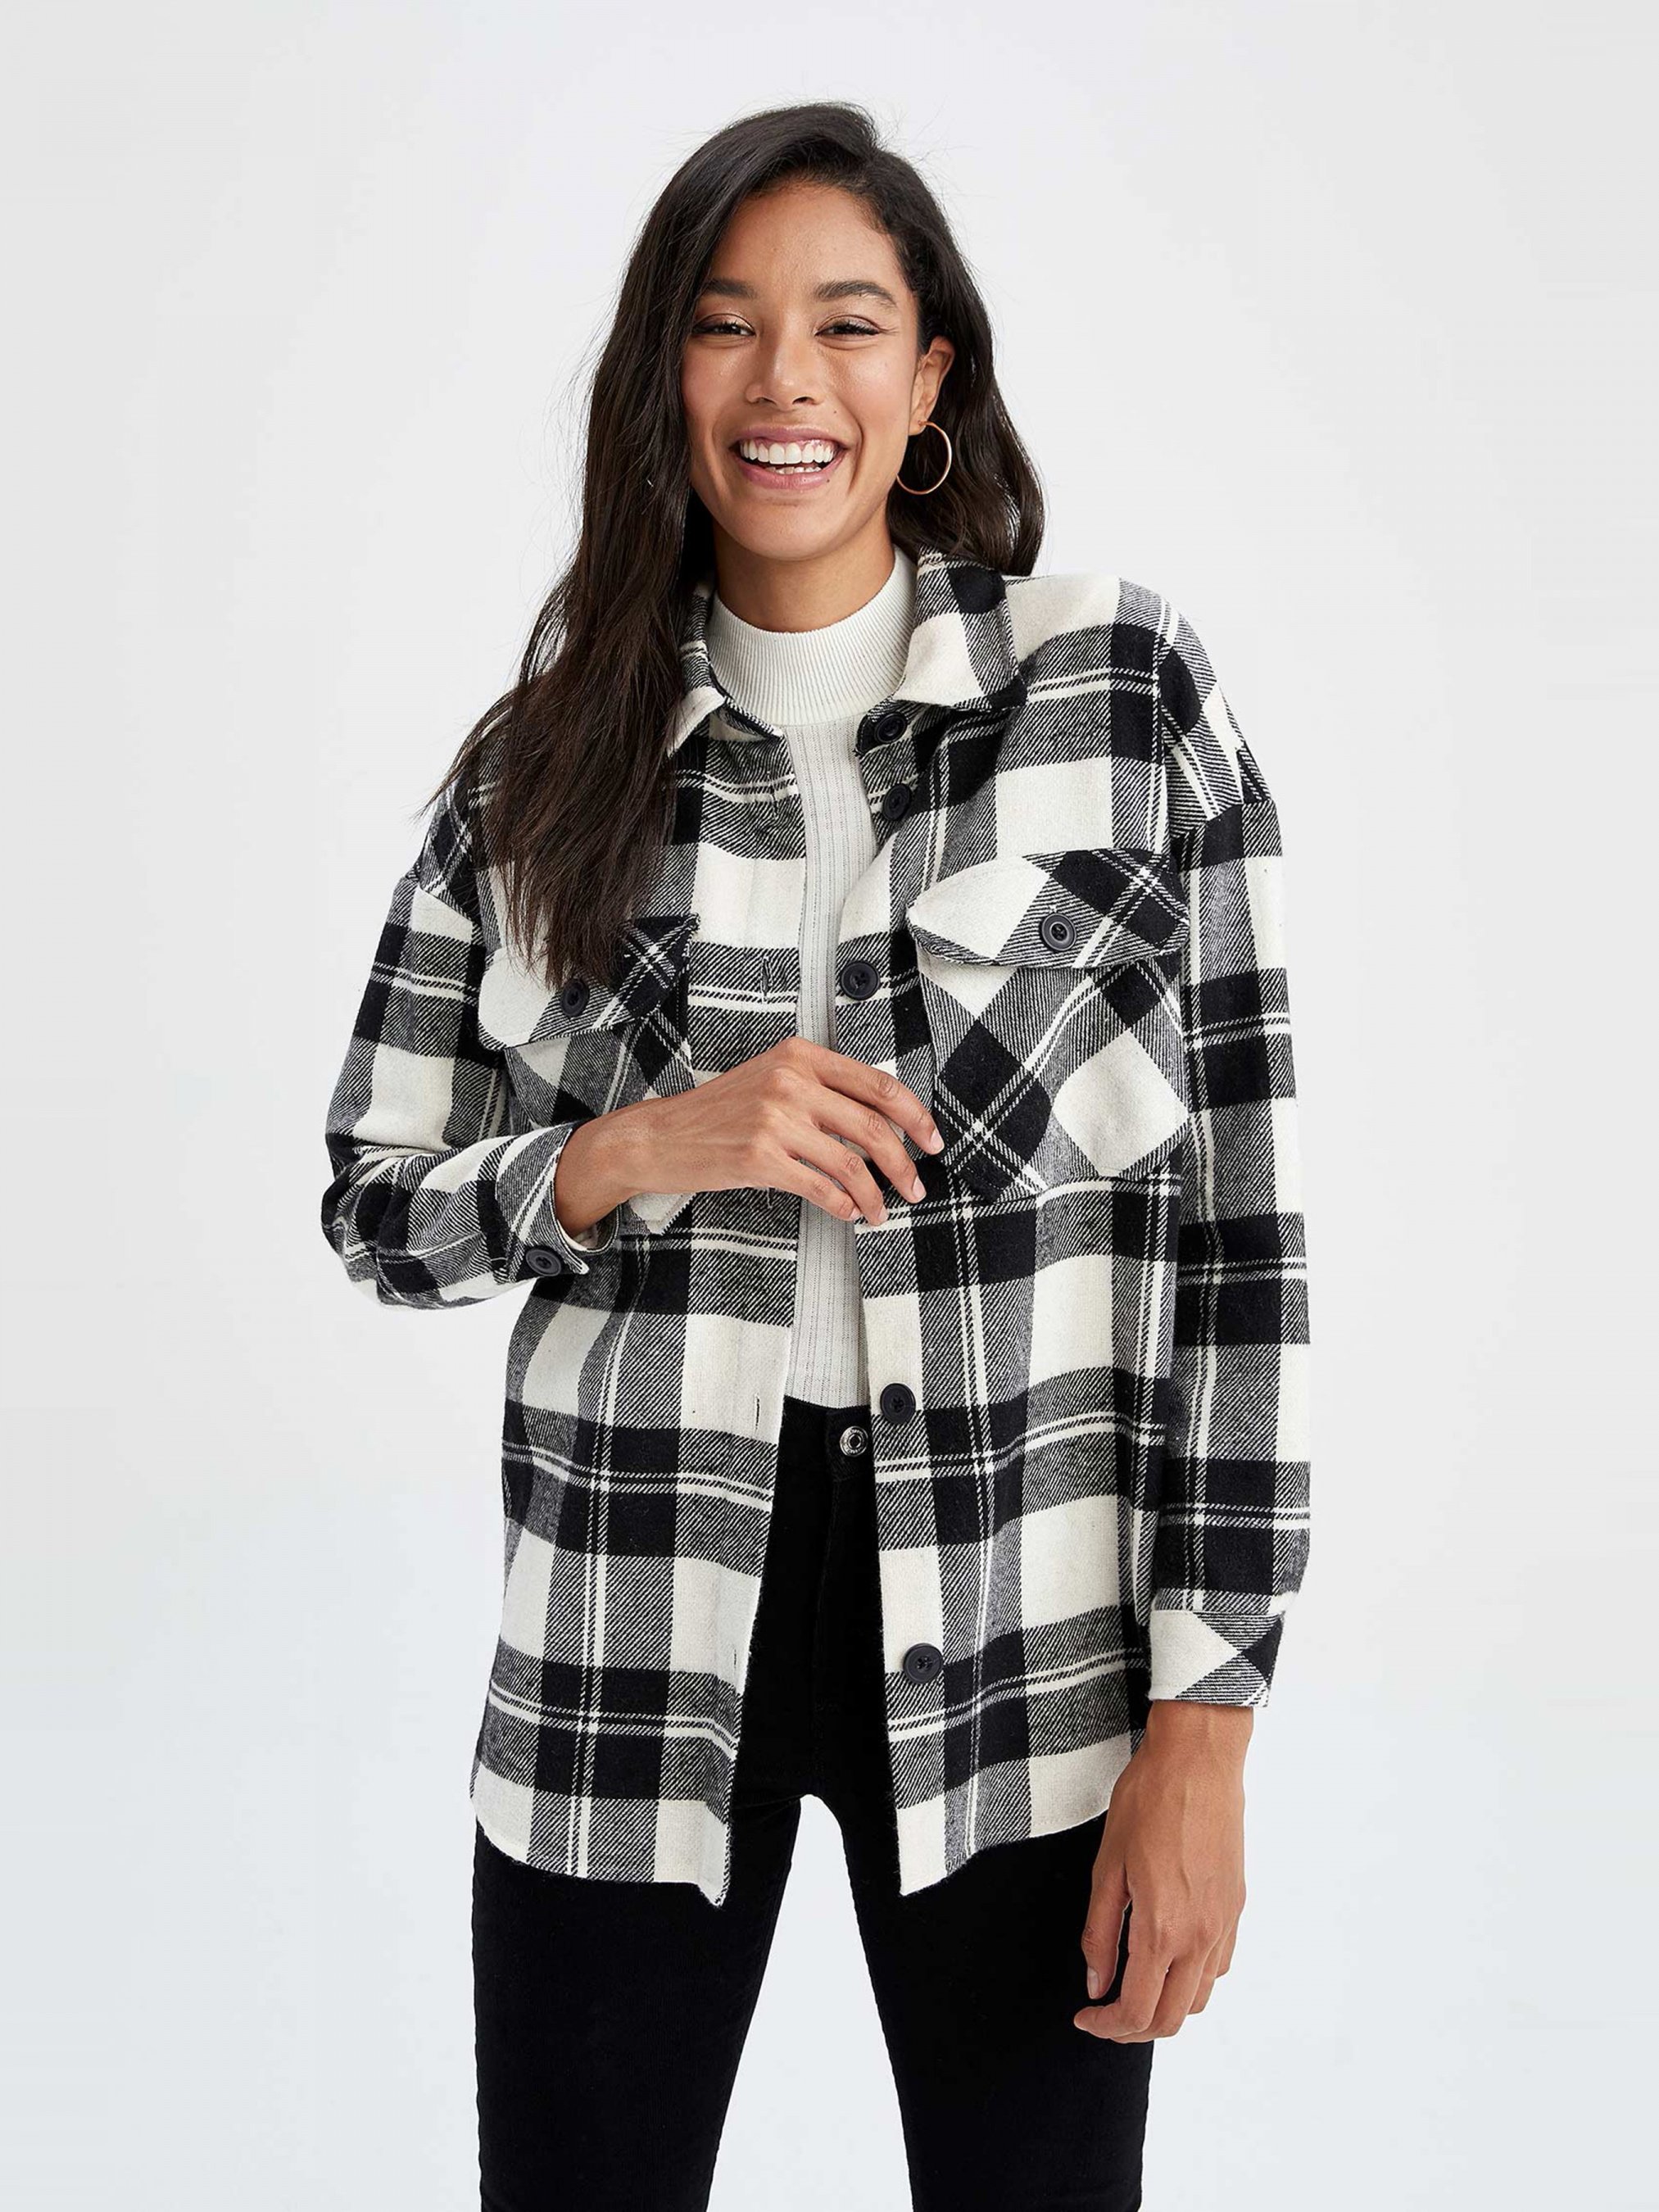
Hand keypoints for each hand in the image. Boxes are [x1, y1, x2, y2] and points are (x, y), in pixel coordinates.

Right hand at [552, 1036, 945, 1236]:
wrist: (660, 1136)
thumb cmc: (719, 1114)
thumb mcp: (771, 1081)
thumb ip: (821, 1090)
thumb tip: (881, 1124)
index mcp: (799, 1056)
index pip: (877, 1084)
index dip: (914, 1116)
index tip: (932, 1141)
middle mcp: (790, 1081)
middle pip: (873, 1126)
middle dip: (904, 1163)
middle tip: (915, 1187)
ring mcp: (775, 1119)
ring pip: (852, 1163)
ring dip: (877, 1194)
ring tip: (882, 1211)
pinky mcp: (760, 1157)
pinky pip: (822, 1188)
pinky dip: (845, 1207)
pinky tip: (850, 1214)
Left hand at [1073, 1703, 1251, 2041]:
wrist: (1198, 1760)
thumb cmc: (1148, 1801)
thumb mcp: (1106, 1866)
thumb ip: (1099, 1933)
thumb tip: (1096, 1983)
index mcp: (1163, 1928)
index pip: (1138, 2011)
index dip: (1107, 2027)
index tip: (1085, 2018)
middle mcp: (1201, 1936)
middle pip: (1172, 2019)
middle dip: (1134, 2028)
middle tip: (1104, 2014)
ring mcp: (1224, 1924)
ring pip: (1199, 1998)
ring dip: (1165, 2007)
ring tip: (1132, 1987)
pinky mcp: (1236, 1907)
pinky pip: (1218, 1967)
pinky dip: (1191, 1980)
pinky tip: (1167, 1957)